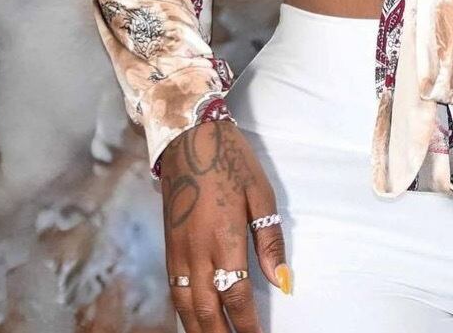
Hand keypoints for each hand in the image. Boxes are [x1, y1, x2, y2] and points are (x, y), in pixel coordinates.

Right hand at [160, 119, 291, 331]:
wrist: (188, 138)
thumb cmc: (230, 161)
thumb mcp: (259, 193)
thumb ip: (269, 240)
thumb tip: (283, 280)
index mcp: (224, 238)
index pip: (236, 296)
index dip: (248, 325)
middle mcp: (196, 252)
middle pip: (207, 311)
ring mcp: (178, 252)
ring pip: (185, 307)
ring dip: (200, 331)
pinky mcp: (168, 247)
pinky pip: (174, 292)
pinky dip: (184, 314)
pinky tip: (194, 322)